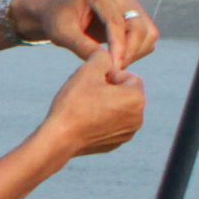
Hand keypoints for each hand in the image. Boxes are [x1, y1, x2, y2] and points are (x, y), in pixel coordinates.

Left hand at [30, 0, 159, 66]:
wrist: (58, 13)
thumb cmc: (56, 21)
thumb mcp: (62, 34)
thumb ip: (82, 46)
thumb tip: (106, 62)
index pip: (117, 22)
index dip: (118, 47)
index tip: (114, 67)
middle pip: (138, 26)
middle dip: (129, 51)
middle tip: (114, 71)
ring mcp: (130, 0)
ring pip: (148, 31)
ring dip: (136, 52)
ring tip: (115, 65)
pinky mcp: (135, 12)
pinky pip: (147, 34)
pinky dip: (137, 50)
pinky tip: (119, 58)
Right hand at [34, 44, 146, 161]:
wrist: (59, 138)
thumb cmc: (74, 104)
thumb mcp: (87, 71)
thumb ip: (101, 57)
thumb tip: (107, 55)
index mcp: (136, 97)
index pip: (128, 77)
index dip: (108, 75)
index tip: (91, 83)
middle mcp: (139, 116)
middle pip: (126, 93)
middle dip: (109, 90)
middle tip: (86, 94)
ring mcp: (128, 132)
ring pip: (120, 109)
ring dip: (107, 105)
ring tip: (85, 108)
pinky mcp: (117, 143)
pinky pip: (113, 125)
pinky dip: (103, 121)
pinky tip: (85, 121)